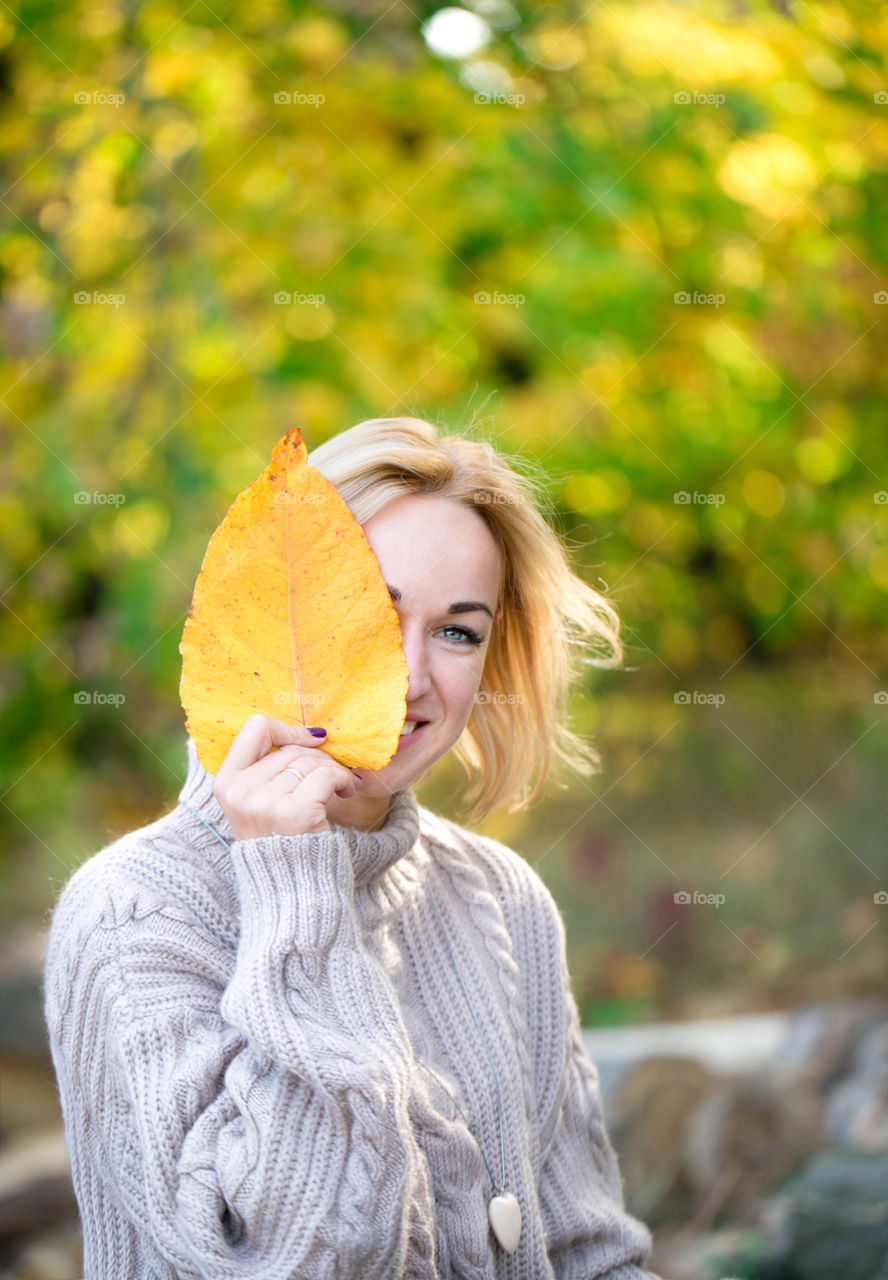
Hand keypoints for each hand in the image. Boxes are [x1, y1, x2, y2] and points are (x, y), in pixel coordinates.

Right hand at [213, 714, 360, 838]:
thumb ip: (266, 770)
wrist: (292, 889)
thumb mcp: (256, 805)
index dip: (287, 729)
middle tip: (332, 776)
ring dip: (334, 771)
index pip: (255, 729)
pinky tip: (347, 792)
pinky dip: (344, 780)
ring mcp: (265, 802)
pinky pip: (327, 776)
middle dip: (318, 758)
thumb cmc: (281, 842)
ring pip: (311, 762)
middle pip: (290, 749)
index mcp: (226, 784)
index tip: (310, 740)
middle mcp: (241, 791)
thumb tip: (310, 733)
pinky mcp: (295, 812)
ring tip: (341, 787)